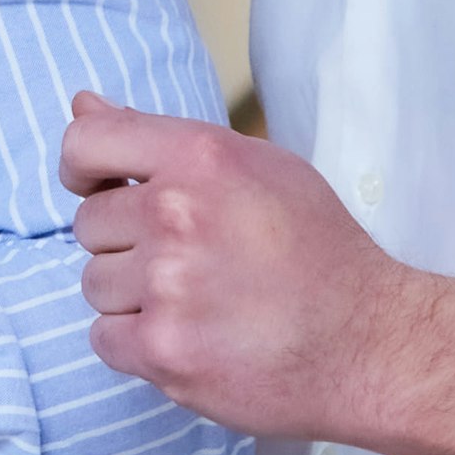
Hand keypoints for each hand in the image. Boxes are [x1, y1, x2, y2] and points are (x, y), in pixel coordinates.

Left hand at [61, 92, 427, 440]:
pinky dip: (139, 345)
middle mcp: (178, 214)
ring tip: (202, 303)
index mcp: (200, 156)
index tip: (104, 189)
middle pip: (89, 224)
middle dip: (128, 244)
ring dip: (134, 297)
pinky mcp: (165, 350)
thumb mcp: (256, 168)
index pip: (85, 141)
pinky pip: (104, 338)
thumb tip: (81, 104)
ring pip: (95, 284)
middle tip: (196, 263)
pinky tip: (195, 338)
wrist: (373, 345)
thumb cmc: (317, 251)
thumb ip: (162, 138)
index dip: (83, 168)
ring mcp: (169, 286)